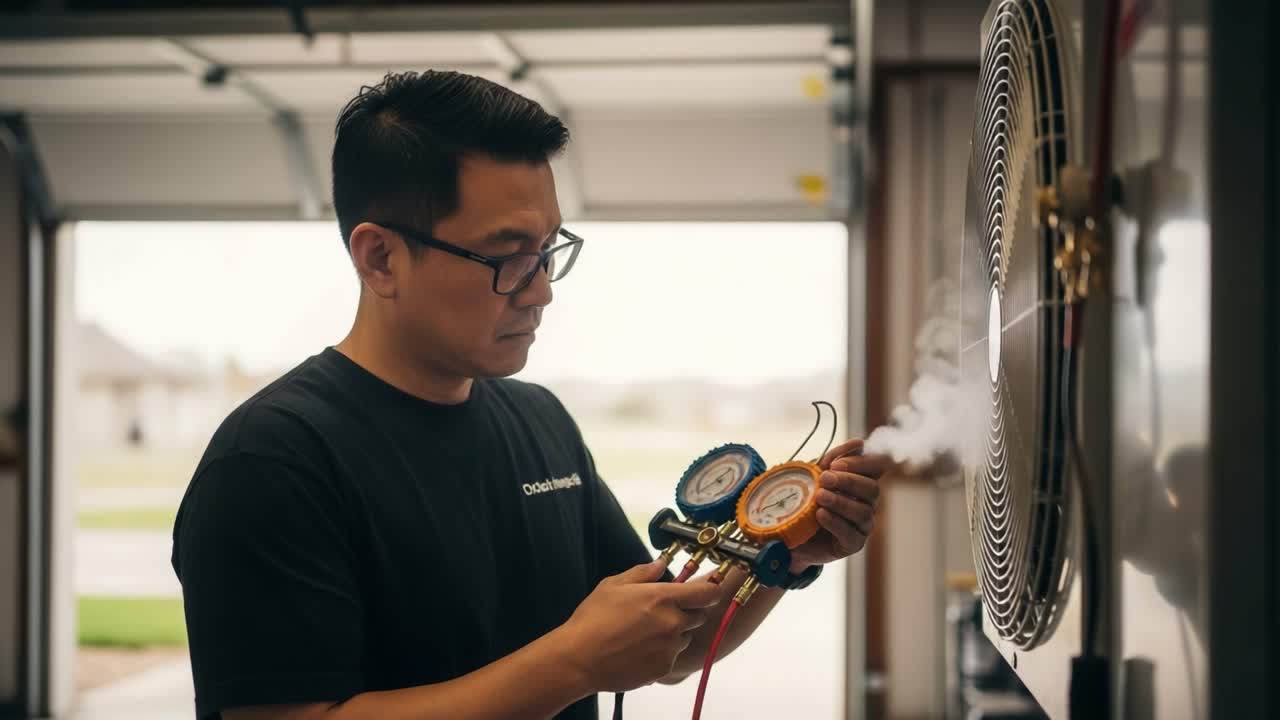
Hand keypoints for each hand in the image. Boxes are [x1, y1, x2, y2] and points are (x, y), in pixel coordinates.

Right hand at [558, 561, 722, 692]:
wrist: (580, 659)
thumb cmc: (593, 620)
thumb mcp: (614, 585)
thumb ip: (642, 573)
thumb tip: (661, 564)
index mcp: (662, 598)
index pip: (706, 593)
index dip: (710, 590)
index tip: (707, 590)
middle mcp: (672, 623)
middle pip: (699, 616)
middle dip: (688, 611)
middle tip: (664, 612)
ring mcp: (669, 648)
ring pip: (685, 637)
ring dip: (675, 633)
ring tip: (646, 633)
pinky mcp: (663, 667)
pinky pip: (672, 656)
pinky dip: (662, 652)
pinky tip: (639, 649)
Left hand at [789, 438, 888, 571]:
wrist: (791, 533)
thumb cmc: (807, 500)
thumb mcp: (815, 475)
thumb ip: (834, 458)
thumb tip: (859, 443)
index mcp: (861, 481)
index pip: (877, 467)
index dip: (862, 463)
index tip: (836, 464)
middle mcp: (867, 502)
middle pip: (872, 489)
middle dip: (848, 481)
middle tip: (824, 478)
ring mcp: (862, 524)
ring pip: (863, 511)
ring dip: (840, 502)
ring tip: (819, 497)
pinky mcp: (852, 544)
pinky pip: (851, 533)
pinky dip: (835, 522)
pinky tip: (821, 515)